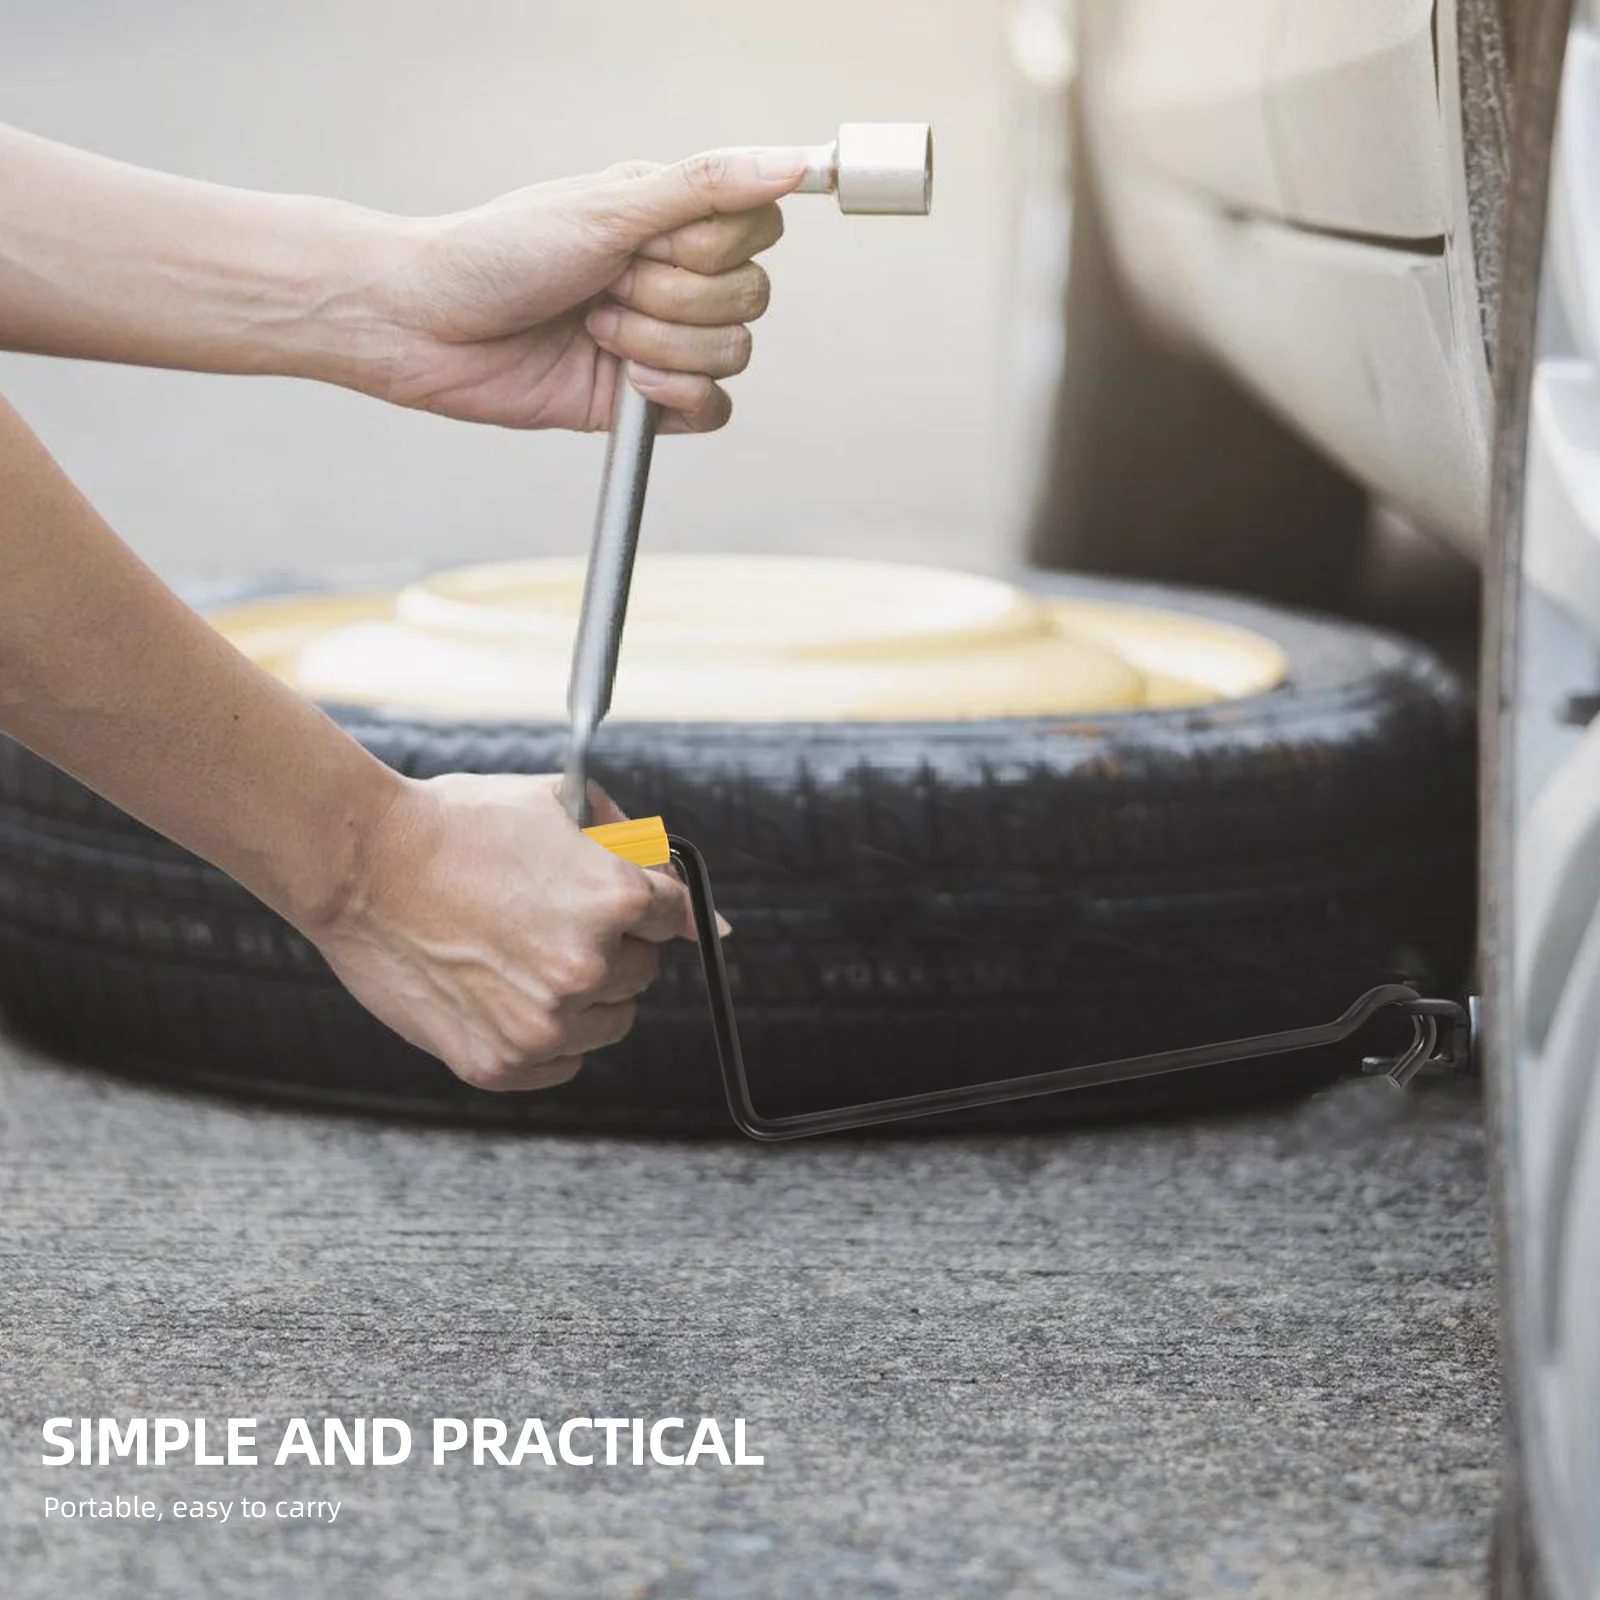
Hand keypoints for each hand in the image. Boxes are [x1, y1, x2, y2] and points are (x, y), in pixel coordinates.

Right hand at [308, 772, 694, 1090]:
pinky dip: (545, 1033)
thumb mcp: (558, 802)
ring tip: (519, 951)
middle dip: (610, 943)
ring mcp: (544, 1022)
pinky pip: (563, 1061)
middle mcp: (588, 966)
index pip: (674, 914)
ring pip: (610, 1019)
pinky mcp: (500, 1064)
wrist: (358, 864)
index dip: (638, 900)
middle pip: (643, 968)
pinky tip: (501, 990)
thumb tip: (706, 918)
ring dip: (583, 992)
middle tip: (544, 916)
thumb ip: (638, 848)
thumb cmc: (458, 824)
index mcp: (615, 897)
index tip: (608, 901)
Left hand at [370, 146, 810, 433]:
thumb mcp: (609, 207)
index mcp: (671, 218)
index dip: (711, 245)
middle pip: (751, 296)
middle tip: (605, 285)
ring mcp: (664, 340)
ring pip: (733, 354)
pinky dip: (676, 396)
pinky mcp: (648, 401)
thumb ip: (706, 186)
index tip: (647, 240)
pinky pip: (714, 410)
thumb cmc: (500, 253)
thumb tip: (792, 162)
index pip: (757, 230)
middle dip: (673, 298)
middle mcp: (674, 276)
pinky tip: (625, 380)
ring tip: (594, 328)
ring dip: (660, 344)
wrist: (431, 328)